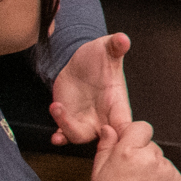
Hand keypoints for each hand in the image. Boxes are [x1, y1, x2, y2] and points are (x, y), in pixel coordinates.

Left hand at [47, 28, 132, 144]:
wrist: (76, 60)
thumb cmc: (98, 56)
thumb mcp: (106, 48)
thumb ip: (116, 45)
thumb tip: (122, 39)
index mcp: (118, 104)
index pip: (126, 126)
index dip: (123, 136)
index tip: (110, 132)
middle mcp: (104, 116)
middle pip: (106, 140)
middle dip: (96, 142)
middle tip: (82, 127)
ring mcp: (86, 120)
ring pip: (81, 137)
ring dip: (68, 128)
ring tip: (57, 107)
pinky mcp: (70, 120)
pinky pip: (65, 135)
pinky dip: (60, 137)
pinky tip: (55, 136)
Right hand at [87, 116, 180, 180]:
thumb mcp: (98, 173)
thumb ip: (106, 146)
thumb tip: (109, 128)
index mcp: (129, 152)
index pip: (142, 127)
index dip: (135, 137)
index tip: (130, 147)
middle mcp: (152, 158)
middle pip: (151, 145)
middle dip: (142, 155)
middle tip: (131, 176)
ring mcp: (168, 172)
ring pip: (162, 161)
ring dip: (154, 169)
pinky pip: (171, 176)